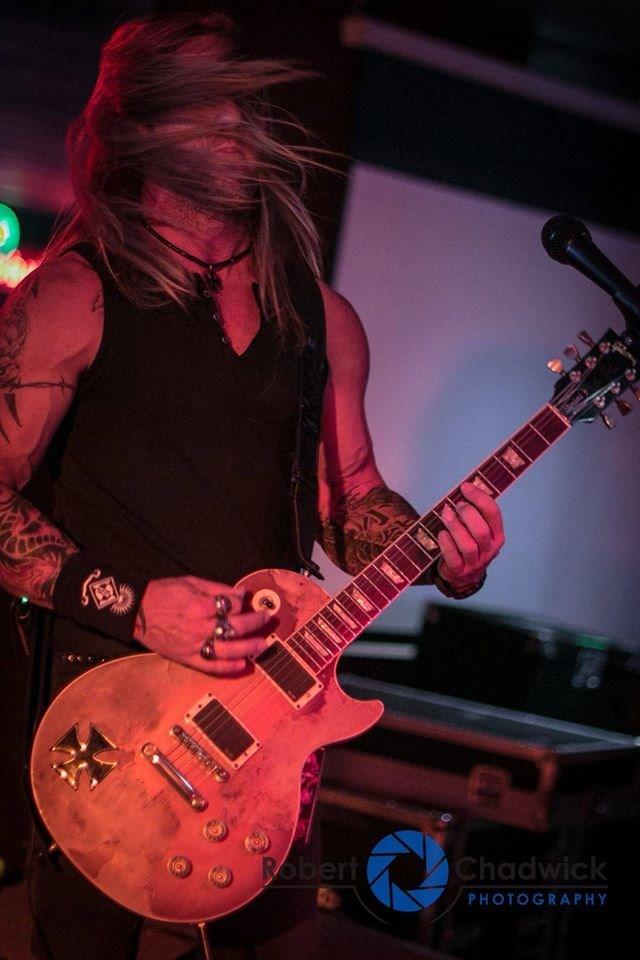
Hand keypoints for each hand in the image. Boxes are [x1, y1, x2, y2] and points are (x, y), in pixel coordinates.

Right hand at [133, 576, 273, 674]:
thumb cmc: (164, 593)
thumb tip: (241, 593)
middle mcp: (200, 627)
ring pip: (228, 649)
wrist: (137, 612)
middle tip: (266, 619)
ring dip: (249, 647)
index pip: (232, 607)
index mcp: (200, 606)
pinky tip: (243, 665)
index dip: (243, 604)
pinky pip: (211, 666)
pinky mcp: (187, 658)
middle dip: (254, 623)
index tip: (248, 602)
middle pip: (235, 628)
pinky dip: (229, 667)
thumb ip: (218, 589)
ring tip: (263, 645)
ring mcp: (194, 645)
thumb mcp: (191, 582)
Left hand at [437, 482, 504, 588]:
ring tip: (446, 515)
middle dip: (467, 514)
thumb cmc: (468, 543)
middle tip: (456, 505)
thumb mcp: (476, 530)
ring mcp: (475, 562)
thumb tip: (463, 489)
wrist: (463, 575)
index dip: (479, 498)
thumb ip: (474, 513)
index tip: (465, 487)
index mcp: (497, 535)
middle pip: (481, 530)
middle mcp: (489, 550)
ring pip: (468, 545)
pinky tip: (441, 534)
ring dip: (455, 527)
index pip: (493, 513)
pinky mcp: (460, 571)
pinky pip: (453, 558)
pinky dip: (447, 544)